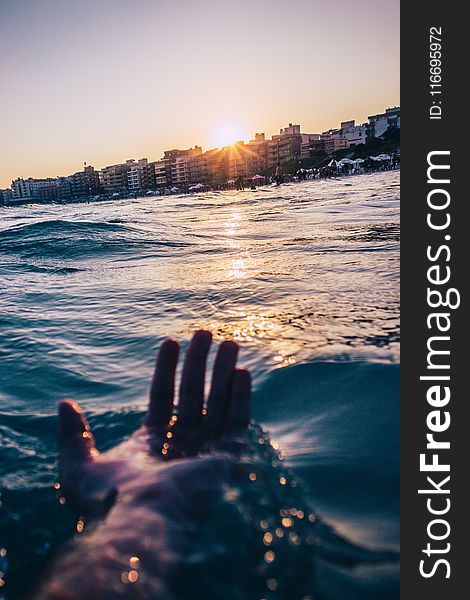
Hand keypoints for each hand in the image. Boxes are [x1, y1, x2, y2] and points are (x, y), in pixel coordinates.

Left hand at [57, 330, 250, 516]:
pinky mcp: (228, 460)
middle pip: (193, 395)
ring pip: (218, 404)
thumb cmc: (107, 499)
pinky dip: (241, 397)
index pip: (164, 397)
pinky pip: (238, 423)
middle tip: (204, 333)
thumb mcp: (78, 465)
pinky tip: (241, 371)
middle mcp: (182, 446)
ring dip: (223, 373)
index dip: (167, 369)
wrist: (139, 521)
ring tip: (228, 343)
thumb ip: (74, 434)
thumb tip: (65, 405)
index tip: (171, 342)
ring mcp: (206, 452)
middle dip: (199, 364)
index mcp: (152, 444)